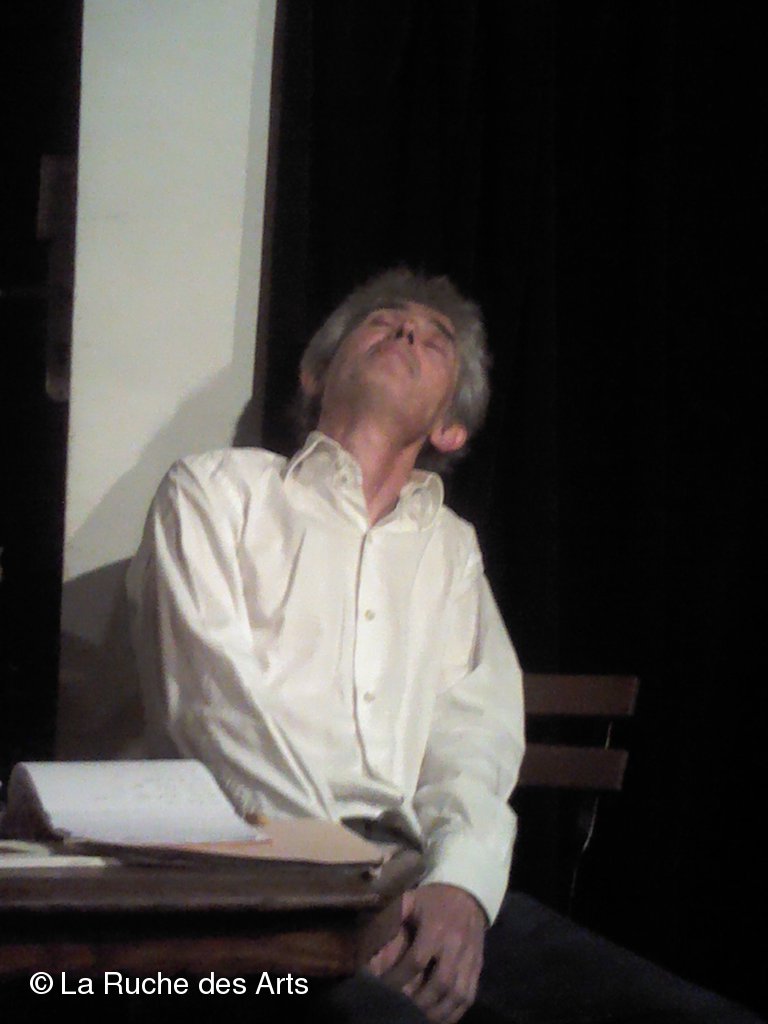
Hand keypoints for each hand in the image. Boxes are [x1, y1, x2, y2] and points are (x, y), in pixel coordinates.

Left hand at [368, 883, 485, 1023]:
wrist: (467, 895)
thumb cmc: (433, 901)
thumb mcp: (412, 900)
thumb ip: (393, 914)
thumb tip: (370, 933)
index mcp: (436, 928)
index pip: (417, 960)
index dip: (399, 978)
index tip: (383, 989)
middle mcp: (455, 945)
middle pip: (441, 983)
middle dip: (421, 1001)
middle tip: (402, 1011)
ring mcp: (469, 958)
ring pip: (458, 993)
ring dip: (439, 1012)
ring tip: (420, 1019)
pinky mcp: (477, 967)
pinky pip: (470, 995)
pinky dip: (456, 1012)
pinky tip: (441, 1019)